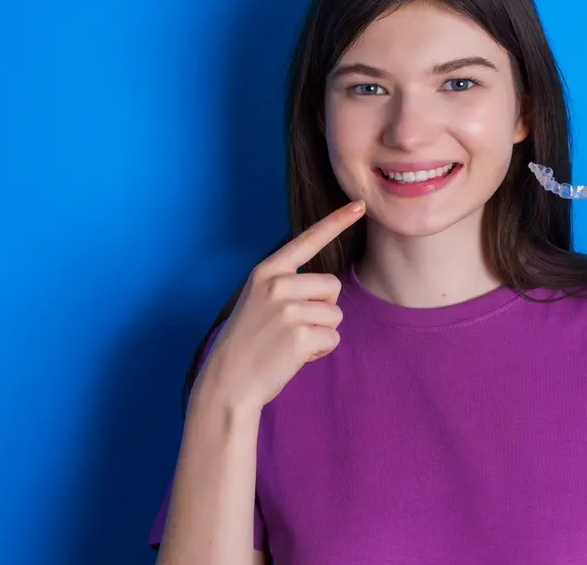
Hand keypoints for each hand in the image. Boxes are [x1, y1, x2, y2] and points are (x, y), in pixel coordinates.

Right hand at [194, 200, 366, 413]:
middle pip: (333, 286)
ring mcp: (289, 310)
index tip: (359, 204)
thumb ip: (288, 286)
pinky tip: (295, 357)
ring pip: (335, 314)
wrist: (227, 382)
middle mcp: (278, 284)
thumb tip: (328, 287)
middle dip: (323, 309)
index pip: (308, 240)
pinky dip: (320, 351)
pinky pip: (332, 338)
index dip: (336, 221)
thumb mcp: (259, 300)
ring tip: (290, 343)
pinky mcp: (300, 336)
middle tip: (293, 327)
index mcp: (267, 271)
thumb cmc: (248, 342)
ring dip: (321, 332)